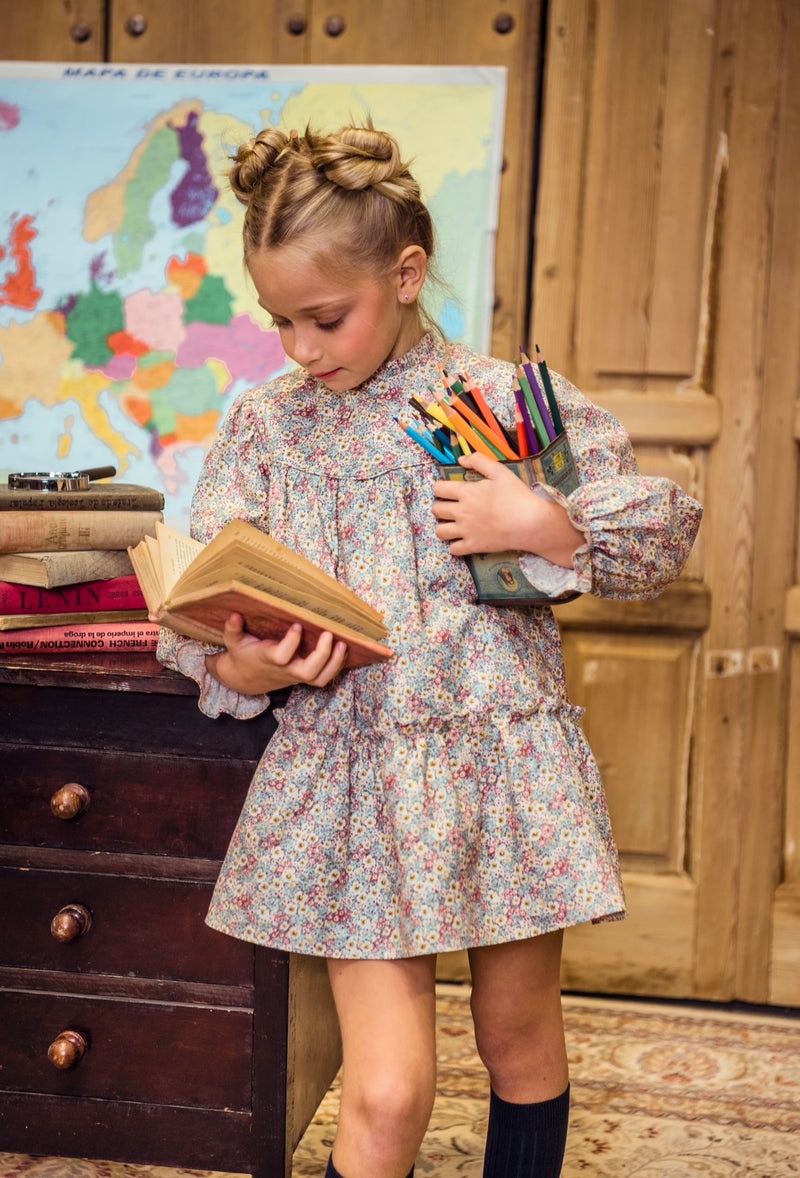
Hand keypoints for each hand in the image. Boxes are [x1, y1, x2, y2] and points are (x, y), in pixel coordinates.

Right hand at [205, 613, 348, 694]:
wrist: (246, 679)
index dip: (291, 642)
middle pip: (307, 672)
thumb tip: (235, 615)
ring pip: (319, 678)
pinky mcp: (304, 677)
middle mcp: (285, 669)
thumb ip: (232, 629)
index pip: (281, 656)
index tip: (297, 625)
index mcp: (267, 658)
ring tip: (343, 643)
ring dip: (335, 663)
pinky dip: (337, 666)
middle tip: (329, 634)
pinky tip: (343, 648)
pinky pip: (324, 678)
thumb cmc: (242, 655)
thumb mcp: (233, 642)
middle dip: (322, 655)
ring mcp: (296, 675)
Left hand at [432, 452, 583, 566]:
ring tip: (452, 525)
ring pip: (440, 531)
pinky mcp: (473, 546)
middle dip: (440, 507)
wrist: (530, 522)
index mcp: (466, 492)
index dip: (440, 488)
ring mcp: (466, 531)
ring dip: (443, 527)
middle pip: (436, 510)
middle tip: (450, 507)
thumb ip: (479, 461)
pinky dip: (455, 546)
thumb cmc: (517, 496)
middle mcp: (461, 512)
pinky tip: (462, 540)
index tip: (446, 490)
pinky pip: (453, 550)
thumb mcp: (500, 471)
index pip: (438, 489)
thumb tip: (461, 459)